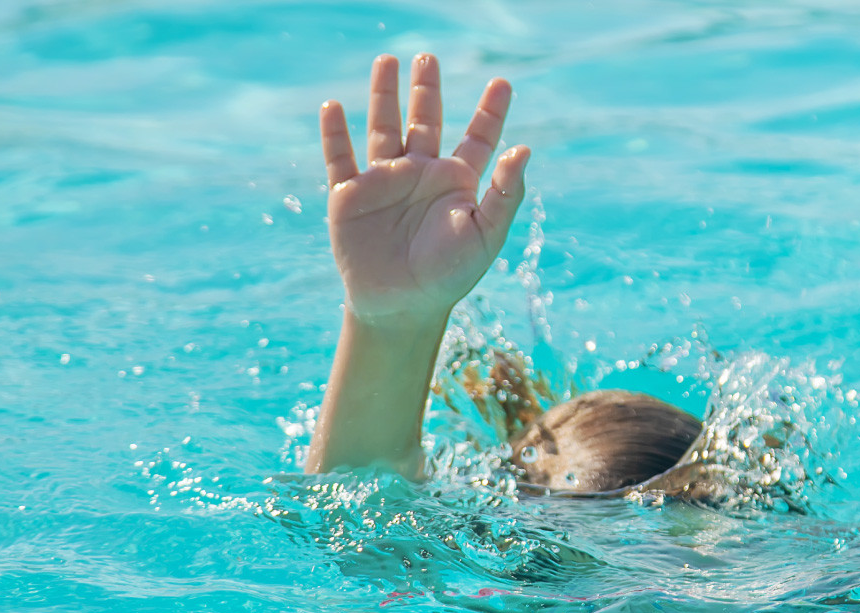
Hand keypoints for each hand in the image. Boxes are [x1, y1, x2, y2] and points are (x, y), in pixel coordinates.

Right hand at [319, 53, 529, 326]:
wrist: (400, 308)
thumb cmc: (449, 276)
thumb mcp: (486, 234)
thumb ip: (505, 193)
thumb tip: (525, 149)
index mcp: (456, 182)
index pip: (477, 136)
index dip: (490, 110)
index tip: (504, 83)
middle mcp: (420, 174)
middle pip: (425, 120)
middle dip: (426, 88)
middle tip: (428, 56)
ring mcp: (384, 182)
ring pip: (383, 128)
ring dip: (383, 95)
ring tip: (386, 61)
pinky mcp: (349, 196)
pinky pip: (339, 158)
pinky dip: (334, 133)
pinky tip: (333, 106)